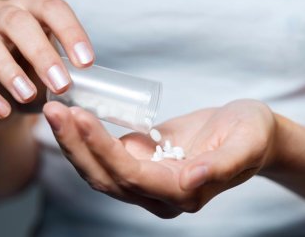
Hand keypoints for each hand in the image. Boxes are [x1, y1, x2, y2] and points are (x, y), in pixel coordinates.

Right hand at [0, 0, 93, 127]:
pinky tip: (4, 110)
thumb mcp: (58, 70)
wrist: (6, 102)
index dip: (70, 32)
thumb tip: (92, 86)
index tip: (86, 62)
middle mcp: (2, 15)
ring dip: (9, 70)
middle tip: (62, 84)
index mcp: (33, 9)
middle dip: (42, 53)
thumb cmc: (37, 78)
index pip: (52, 8)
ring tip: (29, 96)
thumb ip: (72, 71)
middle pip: (18, 22)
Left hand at [43, 99, 276, 217]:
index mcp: (183, 193)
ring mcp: (146, 180)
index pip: (132, 176)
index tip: (80, 116)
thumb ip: (221, 166)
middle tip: (53, 110)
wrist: (247, 130)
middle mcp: (158, 194)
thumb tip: (190, 181)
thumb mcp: (247, 143)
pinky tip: (70, 116)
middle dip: (76, 145)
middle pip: (106, 177)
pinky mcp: (140, 162)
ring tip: (54, 111)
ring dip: (73, 143)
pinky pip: (104, 156)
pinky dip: (84, 138)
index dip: (103, 150)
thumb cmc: (251, 134)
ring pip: (99, 170)